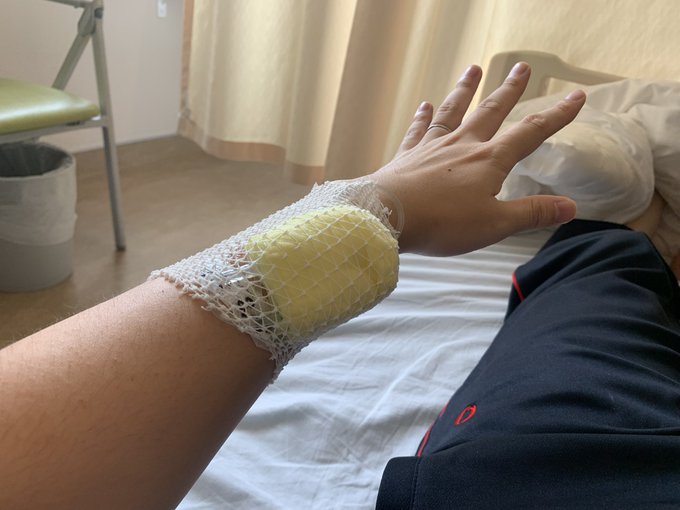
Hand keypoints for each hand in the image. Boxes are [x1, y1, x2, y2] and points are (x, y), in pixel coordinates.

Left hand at [368, 62, 585, 255]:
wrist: (386, 216)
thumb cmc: (443, 222)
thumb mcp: (495, 224)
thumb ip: (532, 213)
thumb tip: (571, 207)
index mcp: (489, 161)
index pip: (530, 133)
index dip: (556, 116)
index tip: (575, 97)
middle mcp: (462, 145)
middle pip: (491, 111)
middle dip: (509, 90)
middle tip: (521, 67)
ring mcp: (432, 147)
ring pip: (453, 111)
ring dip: (465, 90)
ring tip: (473, 69)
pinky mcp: (407, 156)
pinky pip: (418, 130)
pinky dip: (423, 117)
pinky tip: (424, 105)